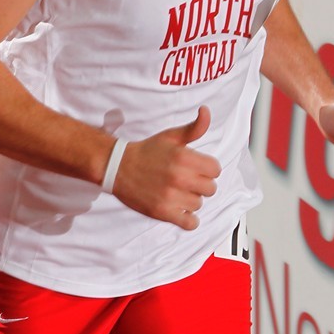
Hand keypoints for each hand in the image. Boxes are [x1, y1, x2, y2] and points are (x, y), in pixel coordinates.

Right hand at [114, 106, 220, 229]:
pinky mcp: (162, 211)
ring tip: (178, 193)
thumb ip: (194, 127)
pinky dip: (188, 219)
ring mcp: (171, 196)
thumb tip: (206, 111)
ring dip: (191, 200)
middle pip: (210, 188)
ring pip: (199, 204)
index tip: (197, 169)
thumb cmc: (147, 151)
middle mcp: (180, 177)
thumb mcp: (171, 136)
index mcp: (185, 157)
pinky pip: (189, 222)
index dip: (208, 169)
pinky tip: (181, 210)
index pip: (215, 170)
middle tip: (187, 182)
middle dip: (200, 185)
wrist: (118, 166)